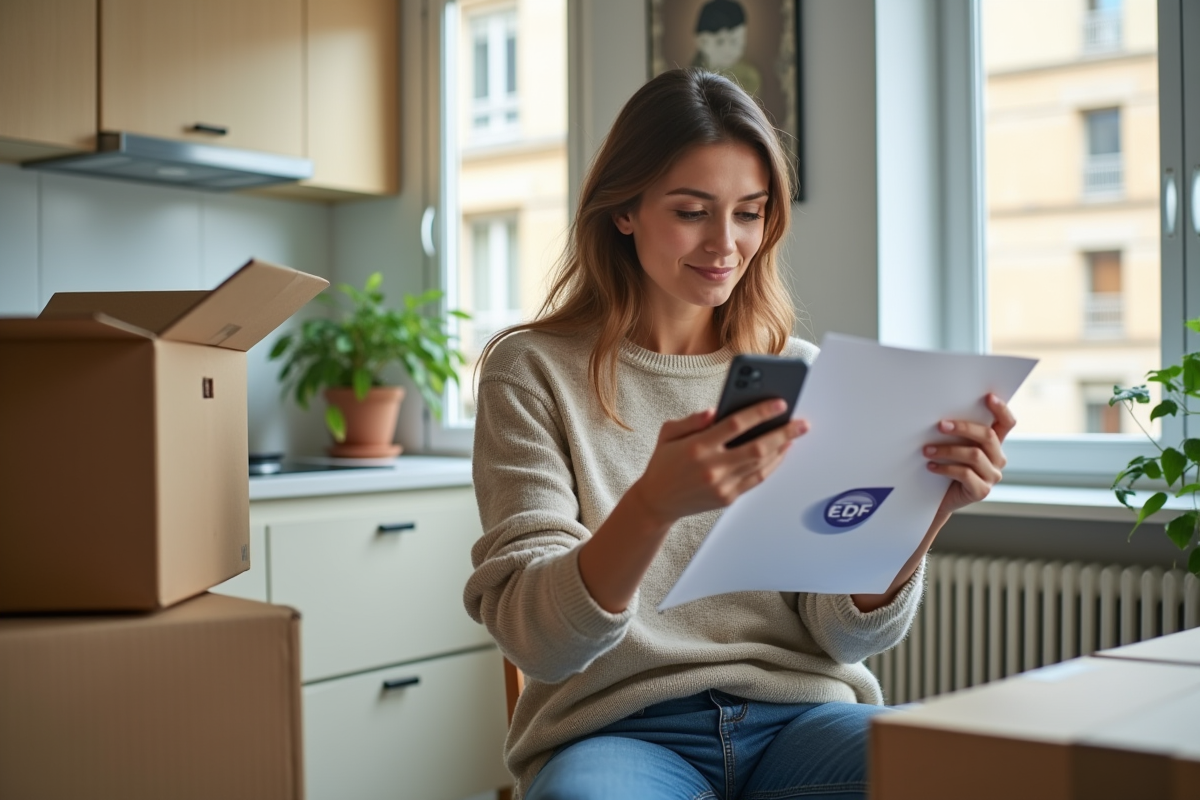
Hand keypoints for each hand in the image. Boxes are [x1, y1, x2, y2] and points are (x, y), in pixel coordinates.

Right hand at [628, 400, 809, 527]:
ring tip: (795, 435)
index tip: (780, 403)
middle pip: (757, 448)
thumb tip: (716, 410)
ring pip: (761, 465)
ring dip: (782, 449)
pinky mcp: (728, 498)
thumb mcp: (668, 433)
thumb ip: (692, 420)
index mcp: (697, 447)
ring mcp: (722, 485)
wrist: (657, 502)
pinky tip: (781, 452)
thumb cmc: (664, 463)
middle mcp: (712, 467)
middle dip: (784, 433)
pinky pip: (757, 479)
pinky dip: (772, 465)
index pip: (736, 424)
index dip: (761, 412)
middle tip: (801, 423)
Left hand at [926, 393, 1015, 518]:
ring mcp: (992, 476)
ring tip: (926, 450)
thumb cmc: (944, 467)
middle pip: (988, 436)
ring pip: (974, 455)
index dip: (1002, 409)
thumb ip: (956, 433)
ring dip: (947, 450)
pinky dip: (945, 468)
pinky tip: (931, 466)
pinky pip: (965, 474)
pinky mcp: (982, 491)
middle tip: (941, 425)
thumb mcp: (953, 447)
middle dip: (963, 428)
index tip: (988, 397)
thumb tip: (941, 414)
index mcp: (994, 444)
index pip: (1007, 423)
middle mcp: (998, 459)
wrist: (938, 500)